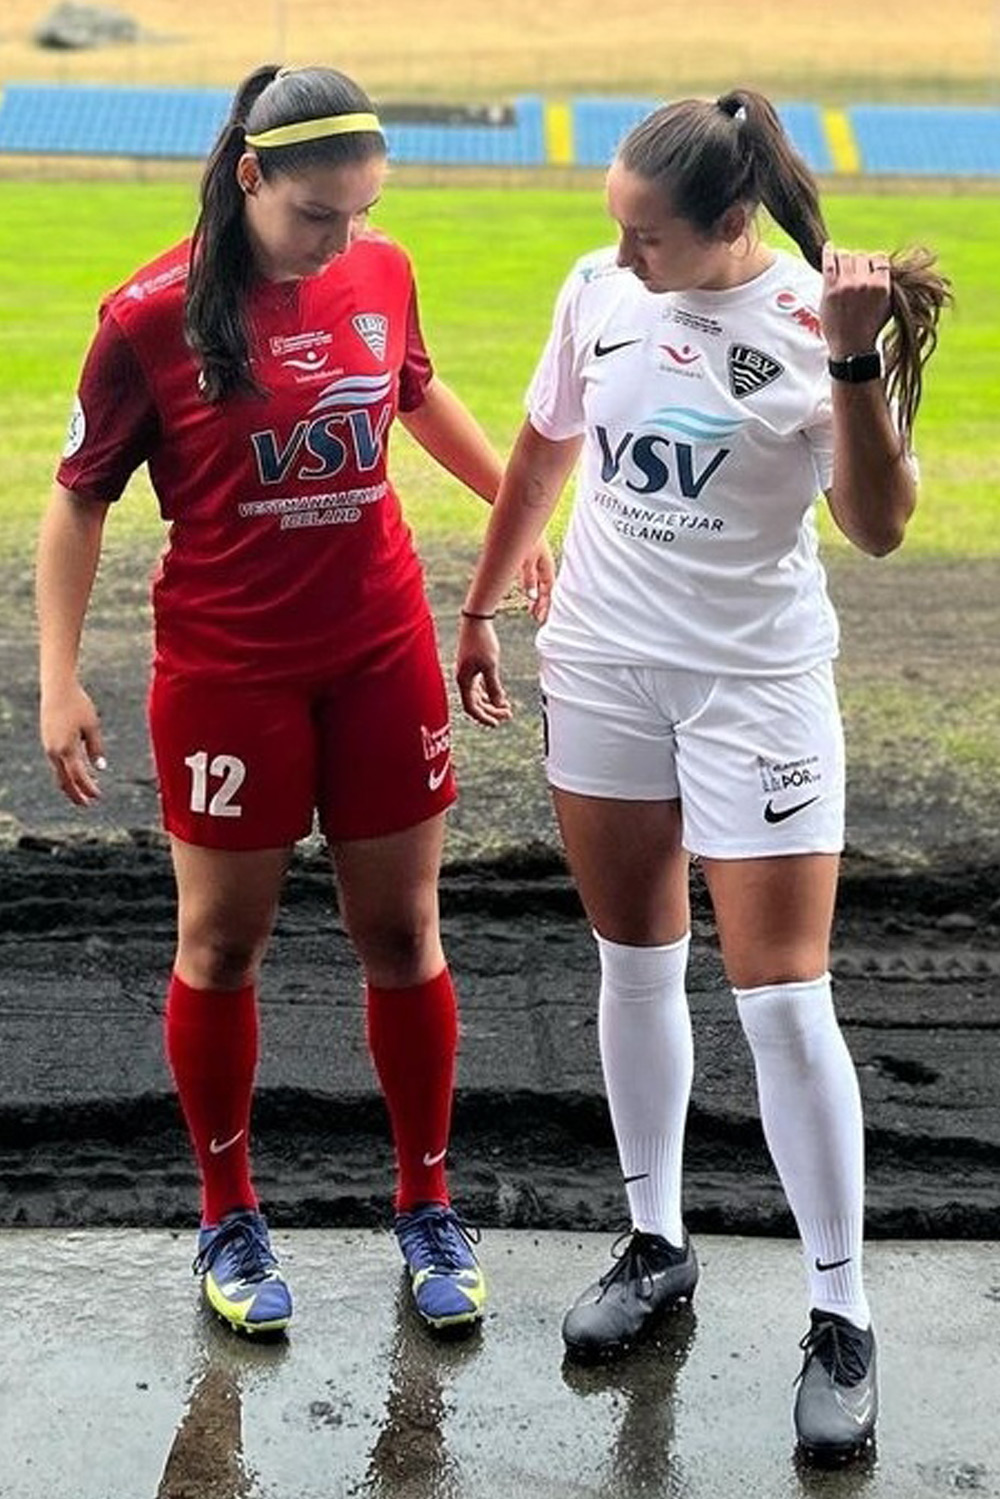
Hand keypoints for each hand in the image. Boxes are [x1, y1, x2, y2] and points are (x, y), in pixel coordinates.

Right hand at [40, 682, 105, 804]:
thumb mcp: (92, 726)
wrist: (57, 688)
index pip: (78, 776)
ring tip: (84, 792)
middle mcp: (54, 751)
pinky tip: (76, 773)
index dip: (88, 789)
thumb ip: (95, 748)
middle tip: (88, 804)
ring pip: (58, 772)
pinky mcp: (47, 741)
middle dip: (76, 794)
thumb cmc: (78, 705)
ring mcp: (48, 746)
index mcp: (66, 749)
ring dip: (71, 783)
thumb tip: (99, 768)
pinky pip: (56, 763)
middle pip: (64, 780)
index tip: (98, 797)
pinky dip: (66, 772)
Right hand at [455, 617, 511, 726]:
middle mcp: (463, 679)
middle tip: (508, 714)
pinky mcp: (472, 666)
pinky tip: (500, 695)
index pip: (472, 708)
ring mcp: (467, 672)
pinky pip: (479, 686)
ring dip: (492, 702)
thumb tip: (500, 705)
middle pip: (476, 703)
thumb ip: (494, 687)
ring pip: (478, 695)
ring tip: (507, 707)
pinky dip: (489, 692)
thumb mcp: (490, 666)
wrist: (476, 620)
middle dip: (492, 710)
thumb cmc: (482, 641)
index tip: (498, 723)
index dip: (484, 717)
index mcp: (464, 681)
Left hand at [518, 536, 555, 622]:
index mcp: (547, 566)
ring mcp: (537, 560)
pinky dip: (531, 587)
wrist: (521, 515)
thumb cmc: (526, 535)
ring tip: (531, 610)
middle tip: (537, 618)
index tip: (540, 619)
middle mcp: (544, 564)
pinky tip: (527, 593)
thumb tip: (532, 597)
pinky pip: (533, 577)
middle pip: (546, 589)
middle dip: (542, 604)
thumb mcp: (526, 559)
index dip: (545, 605)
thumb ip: (529, 578)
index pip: (549, 591)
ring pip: (539, 583)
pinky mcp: (529, 556)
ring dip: (535, 597)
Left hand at [820, 242, 891, 359]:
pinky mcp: (830, 289)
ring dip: (844, 259)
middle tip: (854, 272)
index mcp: (881, 286)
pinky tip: (828, 247)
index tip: (869, 266)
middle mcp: (865, 283)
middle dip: (858, 262)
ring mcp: (846, 285)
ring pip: (845, 256)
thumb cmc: (870, 328)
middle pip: (861, 256)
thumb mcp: (887, 305)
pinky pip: (828, 262)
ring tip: (842, 266)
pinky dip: (828, 252)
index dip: (874, 260)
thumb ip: (886, 285)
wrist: (852, 347)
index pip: (879, 258)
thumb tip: (885, 267)